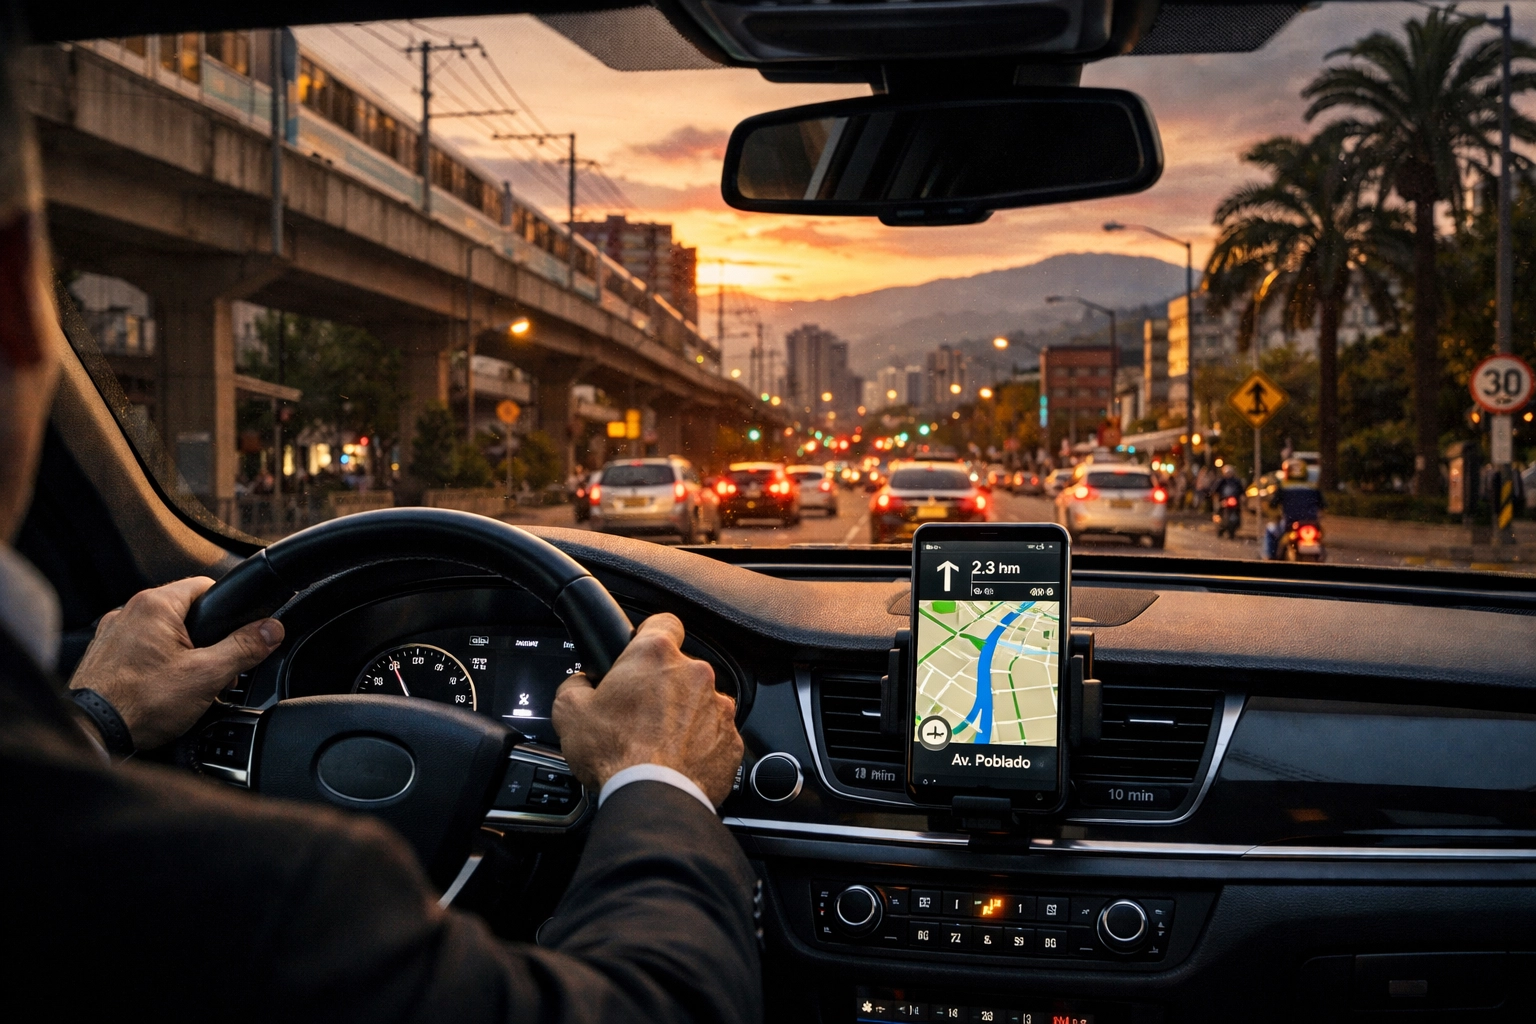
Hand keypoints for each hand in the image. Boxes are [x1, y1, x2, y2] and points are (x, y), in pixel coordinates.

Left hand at [70, 577, 282, 749]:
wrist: (93, 733)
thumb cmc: (139, 703)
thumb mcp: (207, 675)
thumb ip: (244, 648)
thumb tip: (271, 630)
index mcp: (155, 605)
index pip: (205, 585)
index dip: (229, 609)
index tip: (241, 630)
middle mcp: (128, 612)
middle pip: (185, 613)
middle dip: (208, 640)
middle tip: (217, 669)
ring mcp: (111, 634)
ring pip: (163, 633)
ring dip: (183, 654)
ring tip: (191, 685)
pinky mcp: (103, 656)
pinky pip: (141, 650)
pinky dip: (158, 665)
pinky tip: (164, 690)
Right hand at [552, 613, 740, 807]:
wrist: (654, 798)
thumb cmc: (616, 755)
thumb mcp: (570, 712)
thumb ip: (576, 685)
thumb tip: (583, 684)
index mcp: (655, 656)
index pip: (662, 622)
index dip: (649, 634)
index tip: (642, 651)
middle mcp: (694, 674)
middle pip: (680, 669)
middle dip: (663, 686)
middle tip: (639, 713)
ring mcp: (718, 707)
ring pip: (700, 702)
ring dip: (683, 716)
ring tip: (658, 743)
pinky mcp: (732, 740)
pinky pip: (716, 734)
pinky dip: (701, 745)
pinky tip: (678, 761)